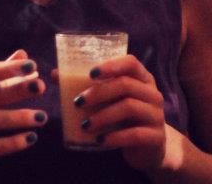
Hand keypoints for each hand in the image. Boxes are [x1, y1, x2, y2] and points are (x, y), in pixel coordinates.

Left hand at [72, 54, 172, 172]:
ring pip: (130, 107)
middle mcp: (152, 93)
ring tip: (85, 125)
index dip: (111, 65)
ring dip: (103, 116)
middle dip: (99, 92)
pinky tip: (100, 140)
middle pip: (126, 85)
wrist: (150, 148)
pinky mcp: (155, 136)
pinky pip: (134, 134)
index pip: (131, 63)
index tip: (91, 73)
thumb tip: (55, 74)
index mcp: (143, 79)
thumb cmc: (126, 119)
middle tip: (78, 102)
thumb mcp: (113, 101)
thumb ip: (91, 88)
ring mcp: (156, 115)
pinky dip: (114, 137)